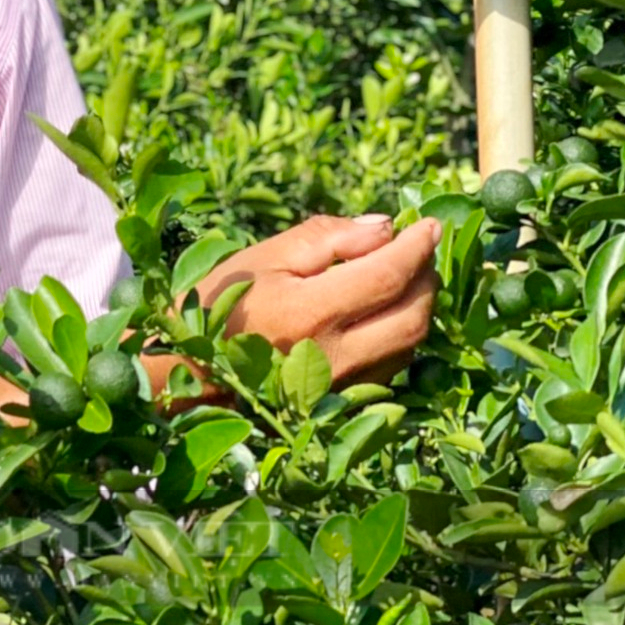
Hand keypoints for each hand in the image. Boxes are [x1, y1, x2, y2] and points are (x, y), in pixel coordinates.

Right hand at [198, 213, 441, 385]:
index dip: (416, 247)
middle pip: (412, 316)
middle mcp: (334, 356)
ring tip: (408, 274)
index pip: (387, 276)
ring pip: (410, 344)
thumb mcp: (265, 256)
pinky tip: (389, 309)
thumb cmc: (224, 302)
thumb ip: (326, 238)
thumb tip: (385, 227)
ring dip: (421, 305)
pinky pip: (394, 364)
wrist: (194, 370)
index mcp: (308, 313)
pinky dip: (403, 331)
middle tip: (421, 247)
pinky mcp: (345, 400)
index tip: (430, 223)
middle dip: (427, 277)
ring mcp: (343, 385)